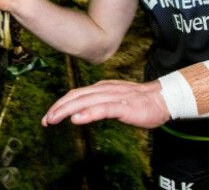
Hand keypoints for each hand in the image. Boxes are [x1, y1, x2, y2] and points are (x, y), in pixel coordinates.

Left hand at [42, 79, 170, 128]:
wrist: (163, 98)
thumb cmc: (139, 101)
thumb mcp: (114, 99)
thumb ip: (98, 103)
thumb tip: (80, 112)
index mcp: (101, 88)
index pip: (76, 94)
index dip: (60, 104)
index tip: (49, 115)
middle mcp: (104, 89)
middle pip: (76, 96)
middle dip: (58, 108)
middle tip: (45, 120)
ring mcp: (114, 96)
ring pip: (85, 101)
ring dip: (66, 110)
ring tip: (53, 119)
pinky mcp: (124, 106)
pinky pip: (103, 109)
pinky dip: (88, 113)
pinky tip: (78, 119)